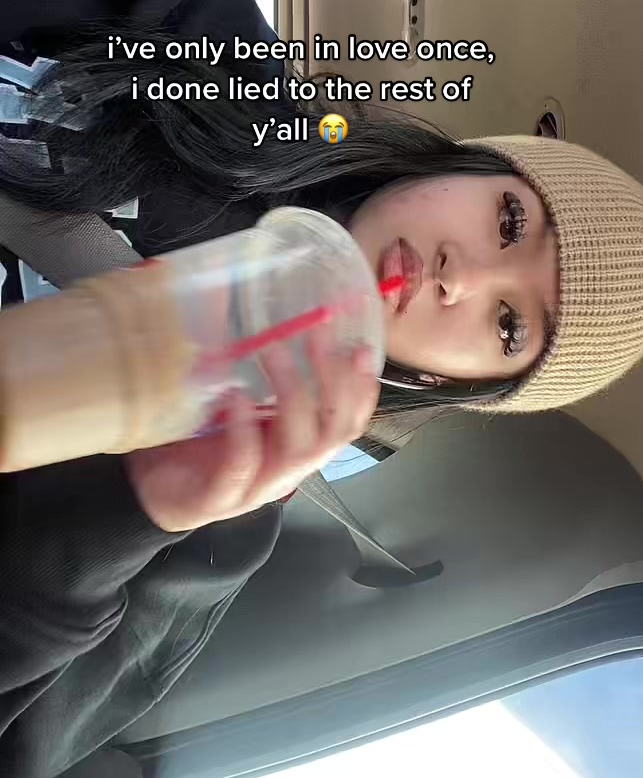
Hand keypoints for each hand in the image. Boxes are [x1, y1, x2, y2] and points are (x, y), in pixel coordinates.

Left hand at [125, 335, 379, 532]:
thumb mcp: (224, 390)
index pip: (346, 419)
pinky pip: (242, 466)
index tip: (361, 344)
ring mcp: (257, 486)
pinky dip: (244, 431)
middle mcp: (287, 466)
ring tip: (272, 351)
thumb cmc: (193, 438)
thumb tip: (228, 279)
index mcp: (296, 441)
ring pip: (298, 449)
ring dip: (293, 394)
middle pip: (333, 430)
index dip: (362, 387)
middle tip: (318, 333)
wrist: (145, 491)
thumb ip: (236, 349)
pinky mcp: (220, 498)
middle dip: (334, 380)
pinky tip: (234, 397)